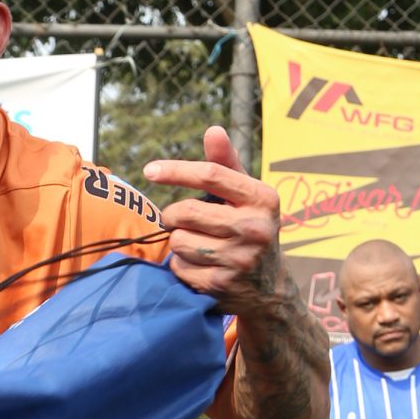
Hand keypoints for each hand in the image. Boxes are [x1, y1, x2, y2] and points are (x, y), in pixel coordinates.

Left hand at [144, 125, 284, 312]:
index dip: (176, 171)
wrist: (269, 287)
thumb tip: (213, 130)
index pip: (211, 175)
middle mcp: (254, 228)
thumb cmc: (250, 227)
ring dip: (178, 240)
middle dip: (173, 214)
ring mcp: (238, 259)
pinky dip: (181, 264)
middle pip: (186, 211)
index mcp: (262, 198)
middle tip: (178, 218)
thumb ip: (226, 164)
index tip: (150, 170)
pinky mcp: (221, 284)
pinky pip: (179, 266)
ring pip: (179, 241)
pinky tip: (200, 264)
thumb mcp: (247, 195)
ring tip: (197, 243)